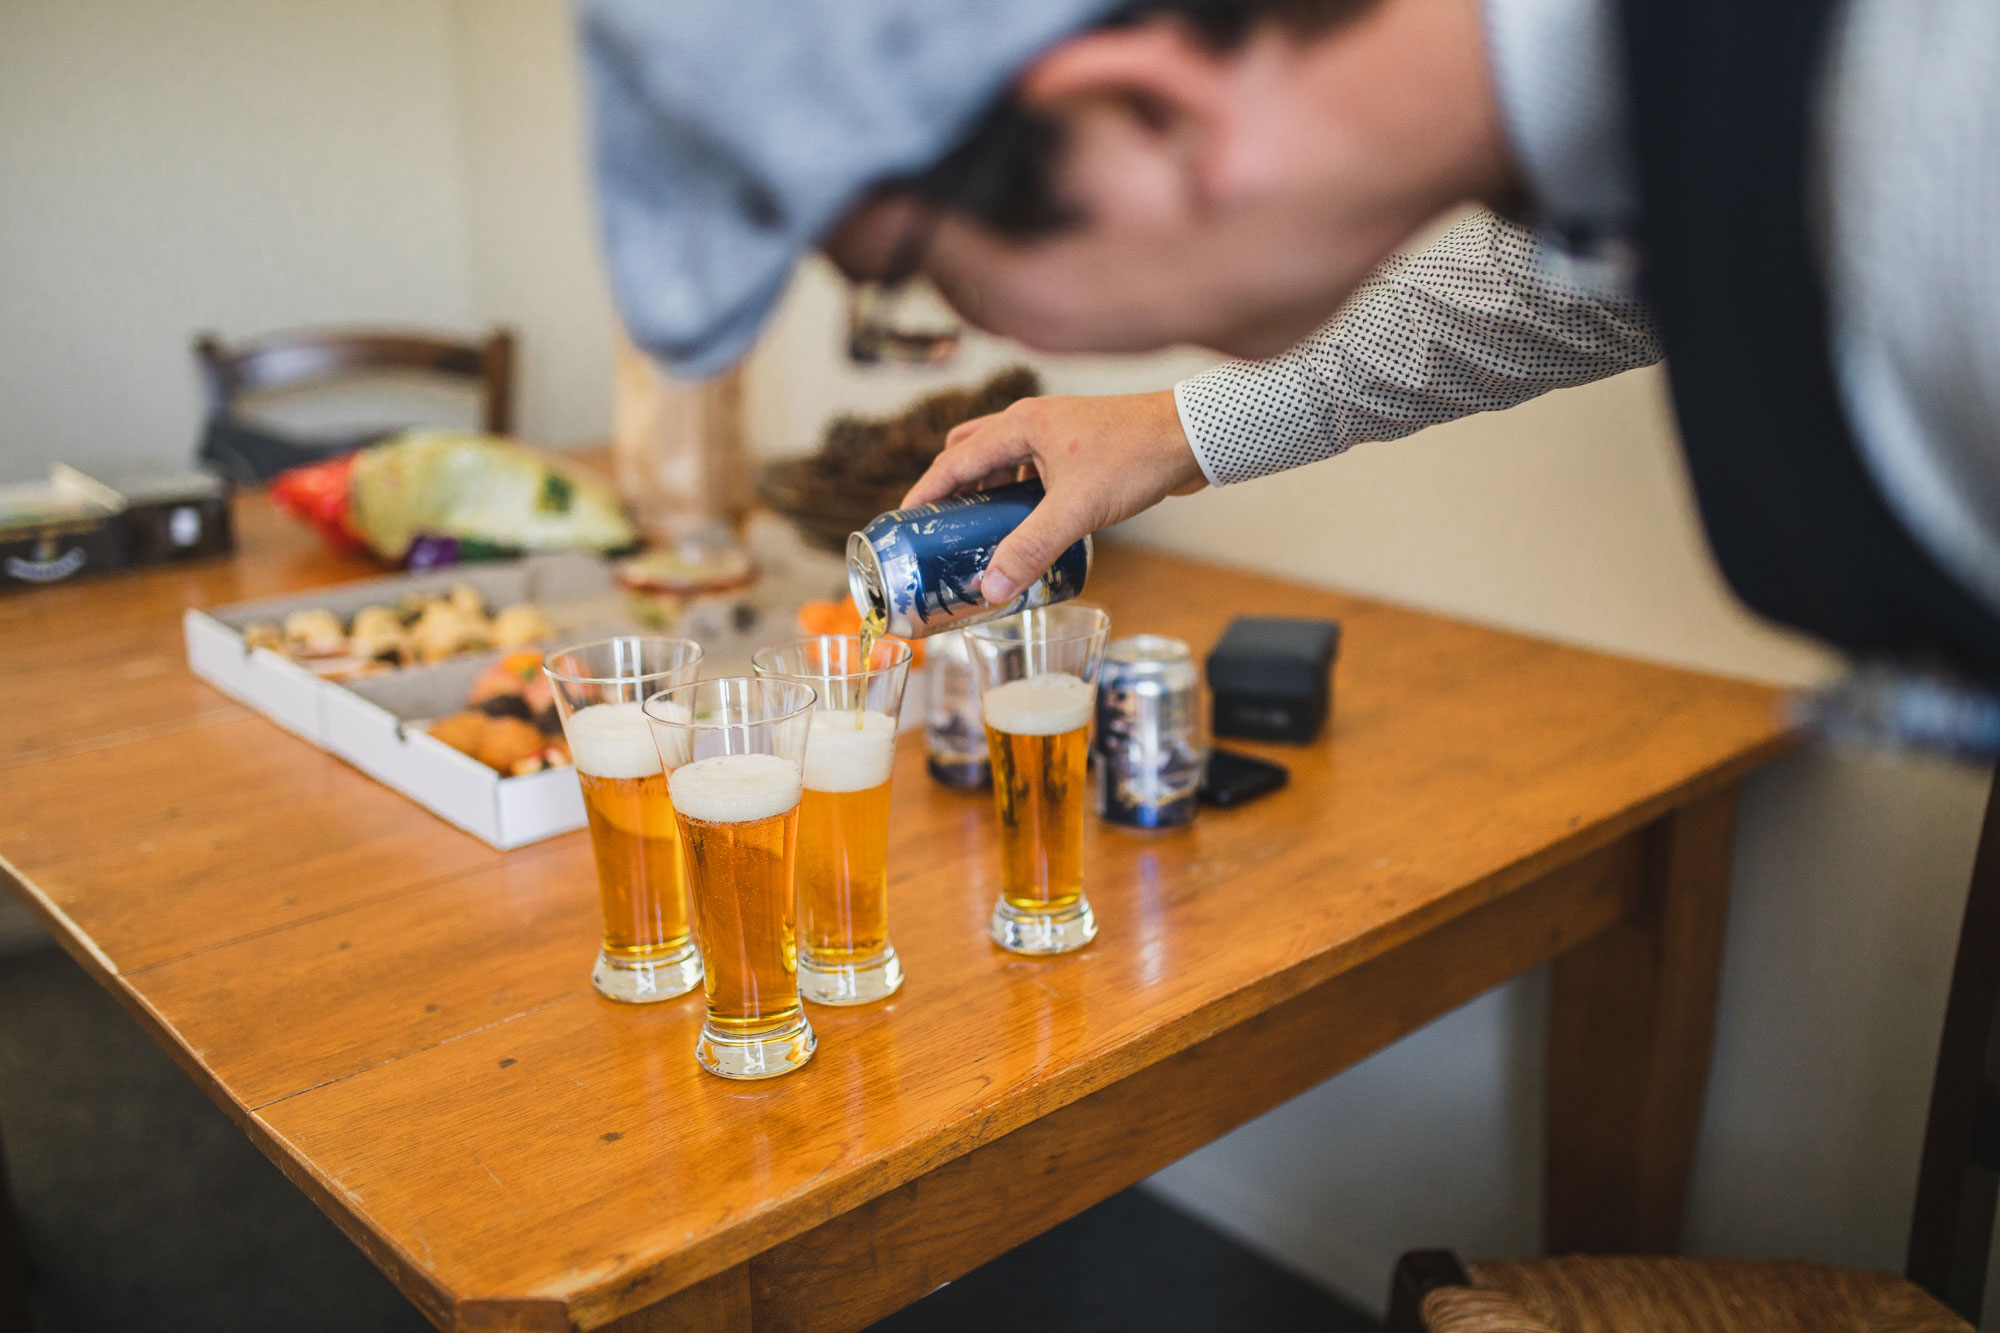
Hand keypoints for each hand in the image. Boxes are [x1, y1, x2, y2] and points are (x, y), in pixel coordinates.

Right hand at [900, 390, 1206, 604]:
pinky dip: (1019, 495)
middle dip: (952, 489)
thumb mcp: (1076, 510)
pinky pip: (1032, 471)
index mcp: (1020, 425)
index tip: (901, 521)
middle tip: (940, 529)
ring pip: (1004, 462)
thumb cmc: (1135, 460)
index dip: (924, 492)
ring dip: (988, 492)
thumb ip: (1031, 549)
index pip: (953, 459)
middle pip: (972, 453)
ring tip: (979, 533)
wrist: (1192, 437)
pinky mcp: (1079, 449)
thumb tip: (991, 589)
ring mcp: (1056, 433)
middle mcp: (1032, 422)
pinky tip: (1028, 526)